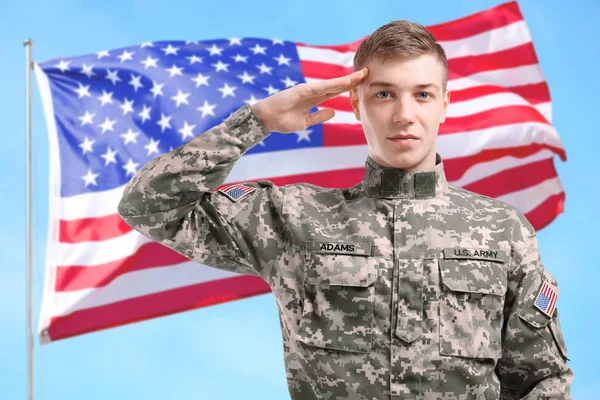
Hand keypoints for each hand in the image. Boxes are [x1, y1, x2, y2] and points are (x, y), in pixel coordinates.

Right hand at [250, 68, 367, 132]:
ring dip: (346, 80)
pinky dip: (333, 84)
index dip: (349, 88)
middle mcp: (313, 92)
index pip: (336, 92)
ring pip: (332, 84)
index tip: (363, 84)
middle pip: (337, 85)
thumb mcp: (306, 122)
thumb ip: (319, 116)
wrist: (267, 120)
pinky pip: (321, 87)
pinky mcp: (302, 90)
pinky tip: (344, 82)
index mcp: (315, 99)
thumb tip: (334, 112)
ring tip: (361, 75)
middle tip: (368, 73)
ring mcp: (308, 90)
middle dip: (352, 80)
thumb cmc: (283, 121)